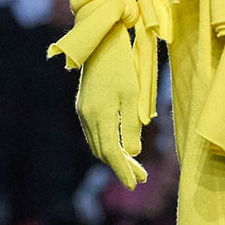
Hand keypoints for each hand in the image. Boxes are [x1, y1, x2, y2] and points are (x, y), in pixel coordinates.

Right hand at [75, 26, 146, 188]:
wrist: (100, 41)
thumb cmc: (121, 65)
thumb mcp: (132, 95)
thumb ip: (131, 125)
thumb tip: (133, 152)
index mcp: (99, 114)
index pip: (111, 152)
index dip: (123, 170)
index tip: (136, 184)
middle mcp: (87, 116)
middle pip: (103, 151)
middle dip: (122, 167)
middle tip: (141, 179)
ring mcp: (82, 111)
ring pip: (97, 144)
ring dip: (115, 157)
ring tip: (135, 167)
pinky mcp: (83, 106)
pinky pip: (94, 134)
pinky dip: (107, 145)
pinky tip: (121, 147)